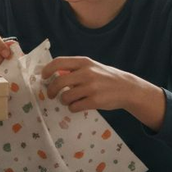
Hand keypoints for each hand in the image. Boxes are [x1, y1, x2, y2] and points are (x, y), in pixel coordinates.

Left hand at [42, 57, 165, 130]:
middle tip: (51, 95)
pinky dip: (73, 108)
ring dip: (64, 101)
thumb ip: (75, 70)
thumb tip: (53, 76)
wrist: (127, 88)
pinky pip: (75, 107)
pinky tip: (77, 106)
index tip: (43, 77)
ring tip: (69, 101)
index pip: (59, 62)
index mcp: (84, 62)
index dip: (47, 70)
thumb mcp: (92, 67)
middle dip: (51, 90)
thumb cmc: (106, 77)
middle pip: (59, 82)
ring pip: (65, 97)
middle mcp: (87, 73)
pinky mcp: (95, 101)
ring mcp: (91, 87)